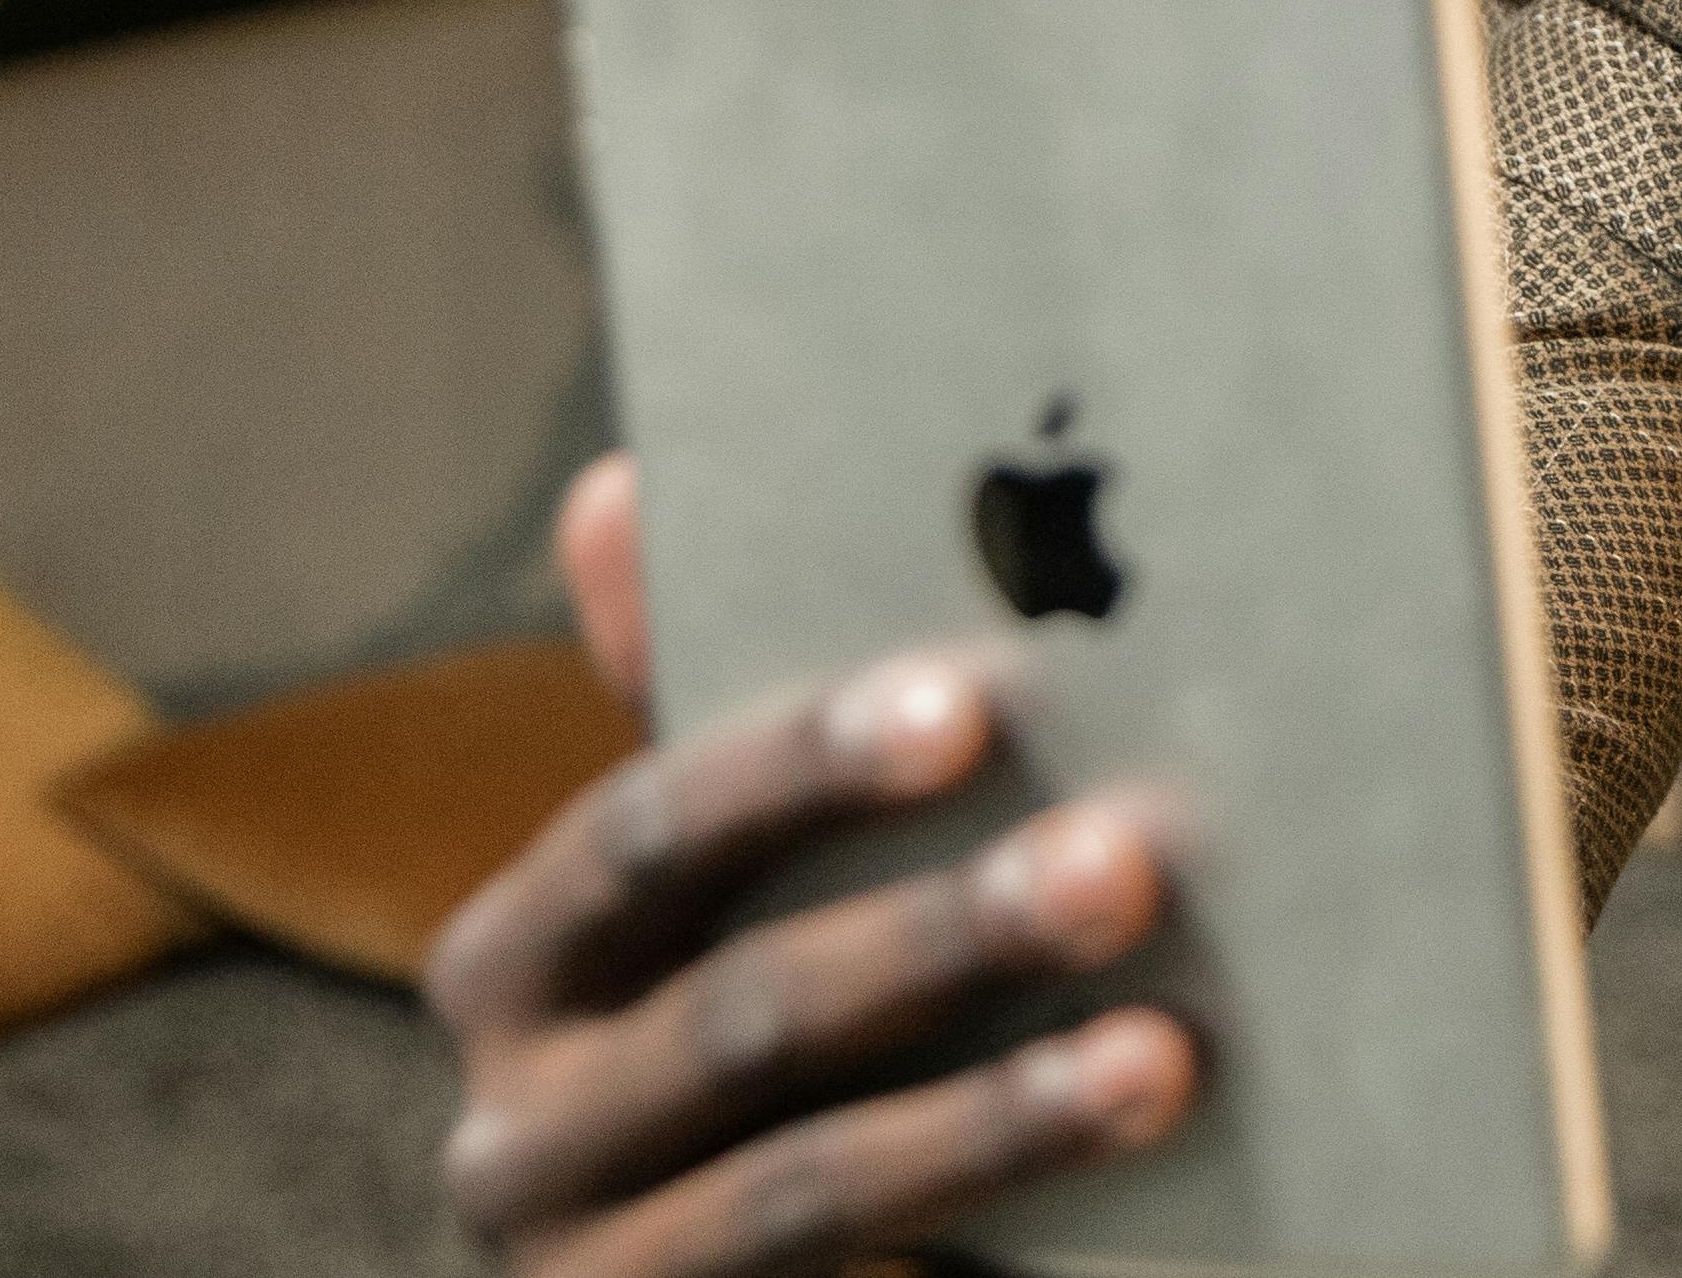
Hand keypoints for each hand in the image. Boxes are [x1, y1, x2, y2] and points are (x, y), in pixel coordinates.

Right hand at [424, 452, 1202, 1277]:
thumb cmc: (774, 1033)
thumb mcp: (739, 883)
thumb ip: (705, 706)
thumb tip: (619, 483)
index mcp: (523, 954)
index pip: (648, 828)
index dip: (802, 762)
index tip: (975, 702)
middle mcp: (514, 1125)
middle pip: (745, 1016)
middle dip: (946, 933)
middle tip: (1132, 863)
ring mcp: (589, 1275)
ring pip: (804, 1187)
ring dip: (998, 1114)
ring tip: (1167, 1056)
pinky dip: (989, 1236)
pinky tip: (1140, 1202)